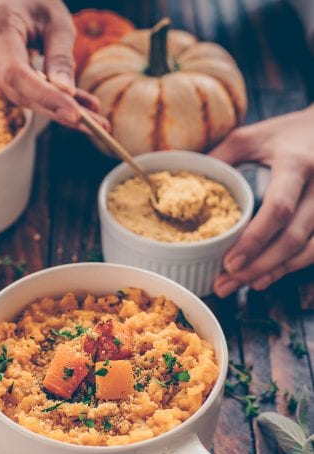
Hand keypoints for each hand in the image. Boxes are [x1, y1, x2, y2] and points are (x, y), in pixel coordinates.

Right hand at [0, 0, 108, 129]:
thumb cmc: (35, 0)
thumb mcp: (56, 20)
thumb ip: (60, 56)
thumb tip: (65, 93)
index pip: (17, 73)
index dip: (45, 96)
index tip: (76, 114)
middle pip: (21, 92)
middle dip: (60, 111)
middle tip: (96, 125)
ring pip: (22, 98)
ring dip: (58, 110)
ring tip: (94, 117)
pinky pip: (20, 93)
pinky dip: (48, 101)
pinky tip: (76, 108)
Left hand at [210, 105, 313, 296]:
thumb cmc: (284, 134)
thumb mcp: (250, 137)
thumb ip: (221, 158)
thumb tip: (185, 186)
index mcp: (296, 164)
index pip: (278, 210)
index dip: (254, 240)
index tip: (229, 263)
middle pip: (292, 238)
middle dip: (258, 266)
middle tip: (226, 283)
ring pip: (308, 250)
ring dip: (274, 272)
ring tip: (241, 286)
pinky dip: (290, 267)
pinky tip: (265, 277)